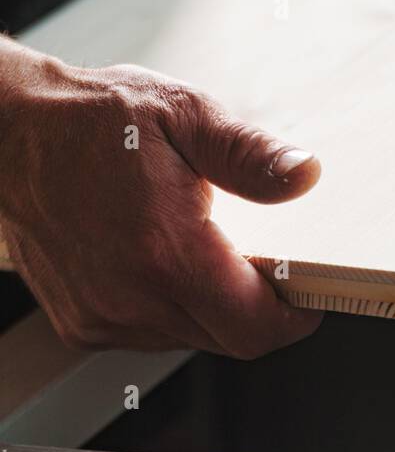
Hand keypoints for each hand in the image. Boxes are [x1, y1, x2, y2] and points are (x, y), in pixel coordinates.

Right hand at [0, 41, 321, 357]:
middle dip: (257, 305)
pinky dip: (170, 304)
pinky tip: (160, 254)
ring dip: (211, 303)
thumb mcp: (184, 113)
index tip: (308, 289)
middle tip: (262, 253)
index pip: (253, 326)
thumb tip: (304, 173)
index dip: (293, 315)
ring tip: (199, 240)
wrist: (12, 135)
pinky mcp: (80, 323)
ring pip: (189, 337)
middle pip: (227, 338)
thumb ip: (248, 153)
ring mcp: (100, 317)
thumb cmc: (95, 119)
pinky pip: (149, 332)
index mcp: (164, 250)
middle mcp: (129, 297)